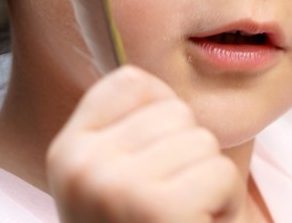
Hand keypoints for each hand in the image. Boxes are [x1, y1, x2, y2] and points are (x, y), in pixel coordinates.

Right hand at [47, 66, 242, 222]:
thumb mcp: (107, 180)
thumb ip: (123, 132)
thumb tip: (159, 83)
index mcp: (66, 151)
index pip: (132, 81)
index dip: (162, 116)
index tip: (154, 166)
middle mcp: (82, 164)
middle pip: (176, 112)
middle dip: (190, 158)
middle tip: (169, 207)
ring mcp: (117, 185)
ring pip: (203, 142)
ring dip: (209, 185)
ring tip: (182, 219)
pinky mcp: (159, 208)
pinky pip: (221, 173)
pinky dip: (225, 206)